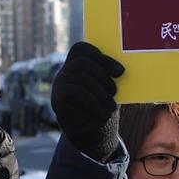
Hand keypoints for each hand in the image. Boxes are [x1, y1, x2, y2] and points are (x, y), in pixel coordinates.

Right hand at [51, 42, 124, 161]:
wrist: (89, 129)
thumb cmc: (101, 102)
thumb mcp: (107, 87)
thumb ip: (110, 76)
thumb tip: (120, 70)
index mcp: (76, 63)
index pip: (81, 49)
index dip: (101, 58)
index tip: (120, 72)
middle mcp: (64, 72)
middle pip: (82, 63)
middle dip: (102, 77)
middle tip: (114, 92)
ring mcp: (58, 85)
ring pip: (81, 81)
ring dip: (100, 95)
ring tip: (111, 107)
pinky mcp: (57, 100)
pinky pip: (76, 95)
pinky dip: (94, 105)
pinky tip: (103, 115)